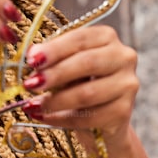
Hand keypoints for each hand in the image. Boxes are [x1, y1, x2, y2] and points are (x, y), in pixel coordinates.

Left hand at [20, 26, 138, 141]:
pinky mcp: (124, 111)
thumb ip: (53, 59)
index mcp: (107, 37)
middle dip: (55, 74)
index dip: (54, 49)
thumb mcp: (66, 66)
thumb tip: (32, 55)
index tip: (31, 60)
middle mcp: (123, 57)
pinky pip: (89, 117)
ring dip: (55, 100)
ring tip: (33, 105)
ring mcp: (128, 84)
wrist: (102, 120)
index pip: (80, 39)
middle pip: (87, 62)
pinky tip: (46, 118)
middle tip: (29, 84)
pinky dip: (63, 119)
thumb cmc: (80, 84)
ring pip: (87, 93)